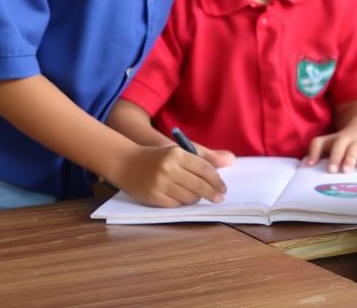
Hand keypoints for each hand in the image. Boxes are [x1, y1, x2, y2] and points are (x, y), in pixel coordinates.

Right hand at [111, 143, 233, 207]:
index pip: (204, 168)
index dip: (216, 180)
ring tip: (198, 196)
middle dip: (212, 193)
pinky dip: (182, 203)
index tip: (223, 188)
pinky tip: (183, 199)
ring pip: (189, 197)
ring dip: (197, 198)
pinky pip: (176, 205)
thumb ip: (204, 156)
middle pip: (199, 185)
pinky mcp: (154, 197)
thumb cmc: (156, 157)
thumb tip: (230, 160)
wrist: (126, 163)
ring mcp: (160, 184)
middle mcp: (169, 168)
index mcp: (177, 154)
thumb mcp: (178, 151)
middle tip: (219, 198)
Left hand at [305, 127, 356, 172]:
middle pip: (344, 146)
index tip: (311, 165)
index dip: (315, 152)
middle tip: (343, 171)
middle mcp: (349, 140)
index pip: (321, 142)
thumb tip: (306, 166)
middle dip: (343, 157)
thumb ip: (317, 152)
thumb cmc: (342, 142)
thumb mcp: (329, 143)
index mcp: (334, 140)